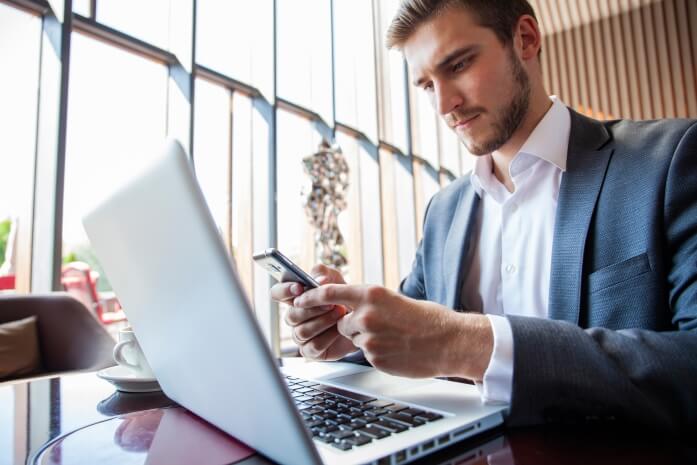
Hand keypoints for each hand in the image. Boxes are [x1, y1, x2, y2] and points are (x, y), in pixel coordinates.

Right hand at [270, 264, 356, 360]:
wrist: (359, 317)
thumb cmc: (341, 296)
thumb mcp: (334, 278)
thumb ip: (323, 273)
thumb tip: (318, 281)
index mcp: (294, 298)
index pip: (277, 293)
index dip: (284, 291)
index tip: (299, 288)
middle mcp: (294, 317)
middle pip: (291, 315)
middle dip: (312, 309)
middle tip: (331, 303)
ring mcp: (300, 335)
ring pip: (302, 332)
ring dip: (323, 322)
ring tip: (339, 314)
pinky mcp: (311, 350)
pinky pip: (313, 346)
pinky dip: (328, 337)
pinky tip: (339, 330)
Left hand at [293, 284, 493, 379]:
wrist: (448, 341)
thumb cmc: (426, 319)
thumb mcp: (394, 300)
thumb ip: (368, 302)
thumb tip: (346, 305)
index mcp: (372, 294)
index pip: (330, 293)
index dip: (311, 298)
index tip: (299, 300)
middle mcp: (367, 314)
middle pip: (342, 323)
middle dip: (355, 326)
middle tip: (381, 326)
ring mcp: (369, 338)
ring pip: (354, 340)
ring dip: (367, 340)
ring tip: (393, 338)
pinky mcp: (374, 358)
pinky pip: (366, 355)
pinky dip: (378, 353)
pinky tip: (397, 349)